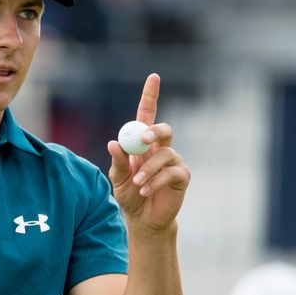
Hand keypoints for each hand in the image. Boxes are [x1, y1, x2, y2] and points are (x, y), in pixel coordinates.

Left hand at [108, 73, 190, 231]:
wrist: (143, 218)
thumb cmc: (129, 194)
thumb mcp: (117, 178)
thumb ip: (117, 162)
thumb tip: (113, 143)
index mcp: (142, 142)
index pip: (148, 113)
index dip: (151, 95)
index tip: (153, 77)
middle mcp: (160, 147)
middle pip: (164, 129)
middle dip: (155, 132)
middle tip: (144, 141)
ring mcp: (173, 161)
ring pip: (166, 154)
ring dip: (148, 169)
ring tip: (137, 183)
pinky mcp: (182, 176)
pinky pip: (172, 172)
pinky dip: (155, 182)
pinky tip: (145, 191)